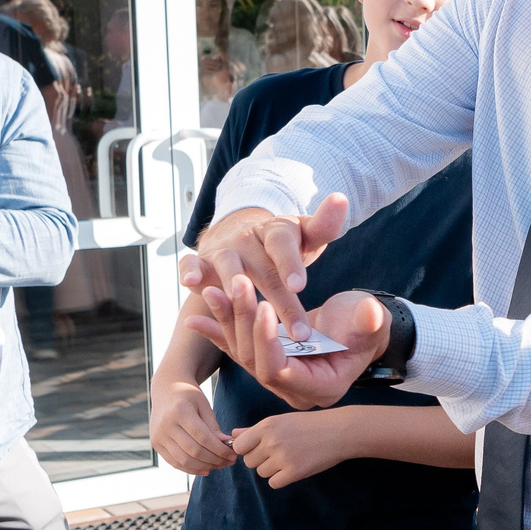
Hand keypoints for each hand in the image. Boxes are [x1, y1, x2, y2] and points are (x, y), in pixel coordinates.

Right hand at [151, 377, 233, 474]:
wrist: (166, 389)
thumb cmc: (189, 396)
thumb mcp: (204, 405)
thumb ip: (214, 426)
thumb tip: (226, 446)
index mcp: (179, 411)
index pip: (203, 438)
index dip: (220, 450)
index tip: (233, 454)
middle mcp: (165, 425)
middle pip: (194, 451)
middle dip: (215, 460)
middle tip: (230, 462)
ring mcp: (158, 436)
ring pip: (184, 460)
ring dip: (205, 467)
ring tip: (220, 465)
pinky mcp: (156, 444)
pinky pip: (175, 462)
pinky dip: (191, 469)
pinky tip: (206, 469)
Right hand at [179, 197, 351, 338]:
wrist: (240, 233)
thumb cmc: (281, 243)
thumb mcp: (305, 233)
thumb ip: (324, 224)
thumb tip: (341, 198)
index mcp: (276, 231)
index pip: (284, 245)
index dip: (290, 264)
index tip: (299, 285)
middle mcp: (248, 239)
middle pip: (264, 270)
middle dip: (280, 300)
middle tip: (299, 331)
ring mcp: (224, 249)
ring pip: (228, 266)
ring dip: (231, 280)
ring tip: (237, 295)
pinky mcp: (202, 261)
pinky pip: (192, 265)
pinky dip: (189, 271)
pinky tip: (190, 283)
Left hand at [185, 285, 386, 410]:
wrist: (357, 328)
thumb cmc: (366, 324)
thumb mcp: (370, 320)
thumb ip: (369, 320)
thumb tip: (371, 314)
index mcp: (321, 387)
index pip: (281, 371)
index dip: (268, 342)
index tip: (264, 307)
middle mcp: (294, 389)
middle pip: (256, 362)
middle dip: (244, 324)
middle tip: (238, 285)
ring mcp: (278, 378)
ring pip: (243, 354)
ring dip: (227, 322)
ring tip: (212, 291)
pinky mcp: (266, 362)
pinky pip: (238, 350)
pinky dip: (218, 333)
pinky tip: (195, 318)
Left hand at [232, 411, 352, 487]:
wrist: (339, 432)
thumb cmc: (310, 424)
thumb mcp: (282, 421)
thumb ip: (255, 430)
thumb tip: (233, 435)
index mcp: (266, 426)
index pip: (239, 446)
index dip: (247, 449)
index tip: (259, 448)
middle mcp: (271, 441)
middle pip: (249, 462)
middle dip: (260, 460)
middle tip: (279, 453)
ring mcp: (282, 457)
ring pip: (261, 472)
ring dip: (272, 469)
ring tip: (289, 458)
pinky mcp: (294, 472)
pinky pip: (274, 483)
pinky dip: (281, 478)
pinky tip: (293, 468)